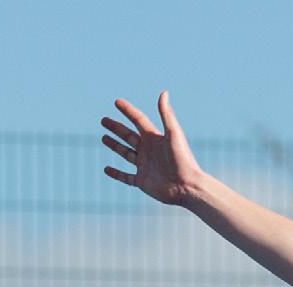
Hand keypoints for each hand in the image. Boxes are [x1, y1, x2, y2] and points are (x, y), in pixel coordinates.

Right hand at [101, 91, 201, 205]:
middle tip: (104, 120)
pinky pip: (126, 177)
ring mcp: (145, 166)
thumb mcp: (173, 134)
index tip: (117, 102)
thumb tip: (164, 92)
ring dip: (115, 146)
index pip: (138, 120)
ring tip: (104, 138)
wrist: (188, 187)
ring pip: (126, 153)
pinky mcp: (143, 181)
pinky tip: (106, 169)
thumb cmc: (183, 160)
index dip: (128, 111)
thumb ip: (166, 114)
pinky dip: (116, 174)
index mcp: (155, 138)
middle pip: (129, 136)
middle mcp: (149, 151)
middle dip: (116, 128)